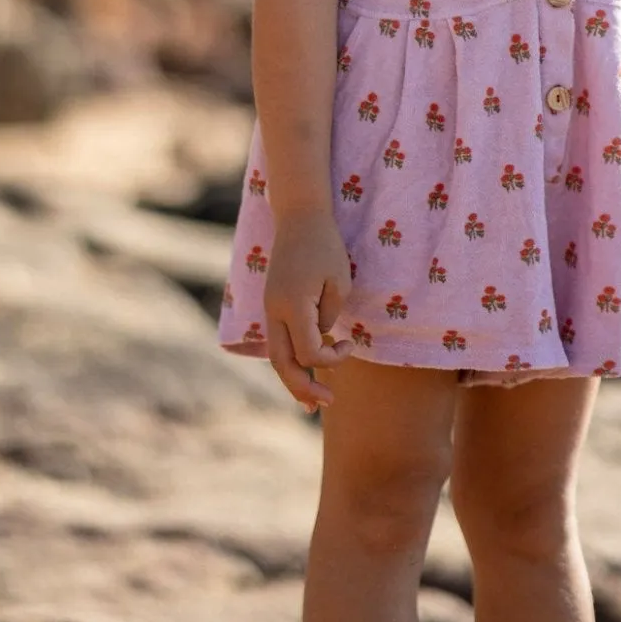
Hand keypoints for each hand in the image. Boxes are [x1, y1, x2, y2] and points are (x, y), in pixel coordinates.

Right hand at [263, 210, 354, 410]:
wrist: (299, 215)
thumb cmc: (325, 245)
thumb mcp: (339, 281)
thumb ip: (330, 316)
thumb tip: (321, 338)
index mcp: (292, 306)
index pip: (308, 352)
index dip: (332, 360)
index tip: (350, 344)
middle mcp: (274, 311)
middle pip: (282, 363)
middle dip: (302, 388)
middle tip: (325, 406)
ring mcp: (269, 307)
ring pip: (276, 355)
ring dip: (292, 379)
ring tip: (309, 403)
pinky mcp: (271, 303)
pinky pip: (278, 340)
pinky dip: (290, 358)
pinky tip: (304, 370)